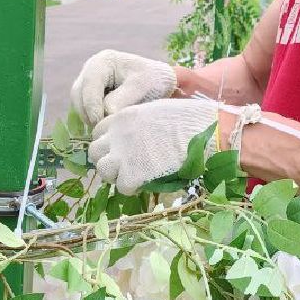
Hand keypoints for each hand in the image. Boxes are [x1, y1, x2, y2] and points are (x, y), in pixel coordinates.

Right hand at [71, 50, 177, 127]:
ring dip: (89, 117)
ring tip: (105, 128)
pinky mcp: (90, 95)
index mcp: (103, 61)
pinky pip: (84, 109)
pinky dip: (92, 118)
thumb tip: (106, 113)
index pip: (89, 84)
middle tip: (102, 129)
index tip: (99, 123)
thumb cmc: (153, 80)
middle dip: (89, 113)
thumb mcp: (141, 86)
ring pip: (79, 103)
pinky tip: (106, 125)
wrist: (159, 82)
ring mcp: (88, 82)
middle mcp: (91, 69)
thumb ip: (122, 99)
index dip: (92, 105)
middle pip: (78, 94)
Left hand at [88, 98, 218, 194]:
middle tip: (124, 166)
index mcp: (124, 116)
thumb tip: (138, 136)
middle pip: (94, 152)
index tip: (120, 150)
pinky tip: (145, 184)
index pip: (98, 132)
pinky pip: (122, 187)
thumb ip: (139, 123)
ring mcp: (123, 155)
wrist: (205, 133)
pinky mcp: (133, 174)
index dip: (108, 143)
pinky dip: (132, 188)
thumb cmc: (190, 120)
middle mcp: (118, 134)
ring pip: (103, 171)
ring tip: (133, 177)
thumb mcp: (157, 111)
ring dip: (116, 176)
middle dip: (107, 160)